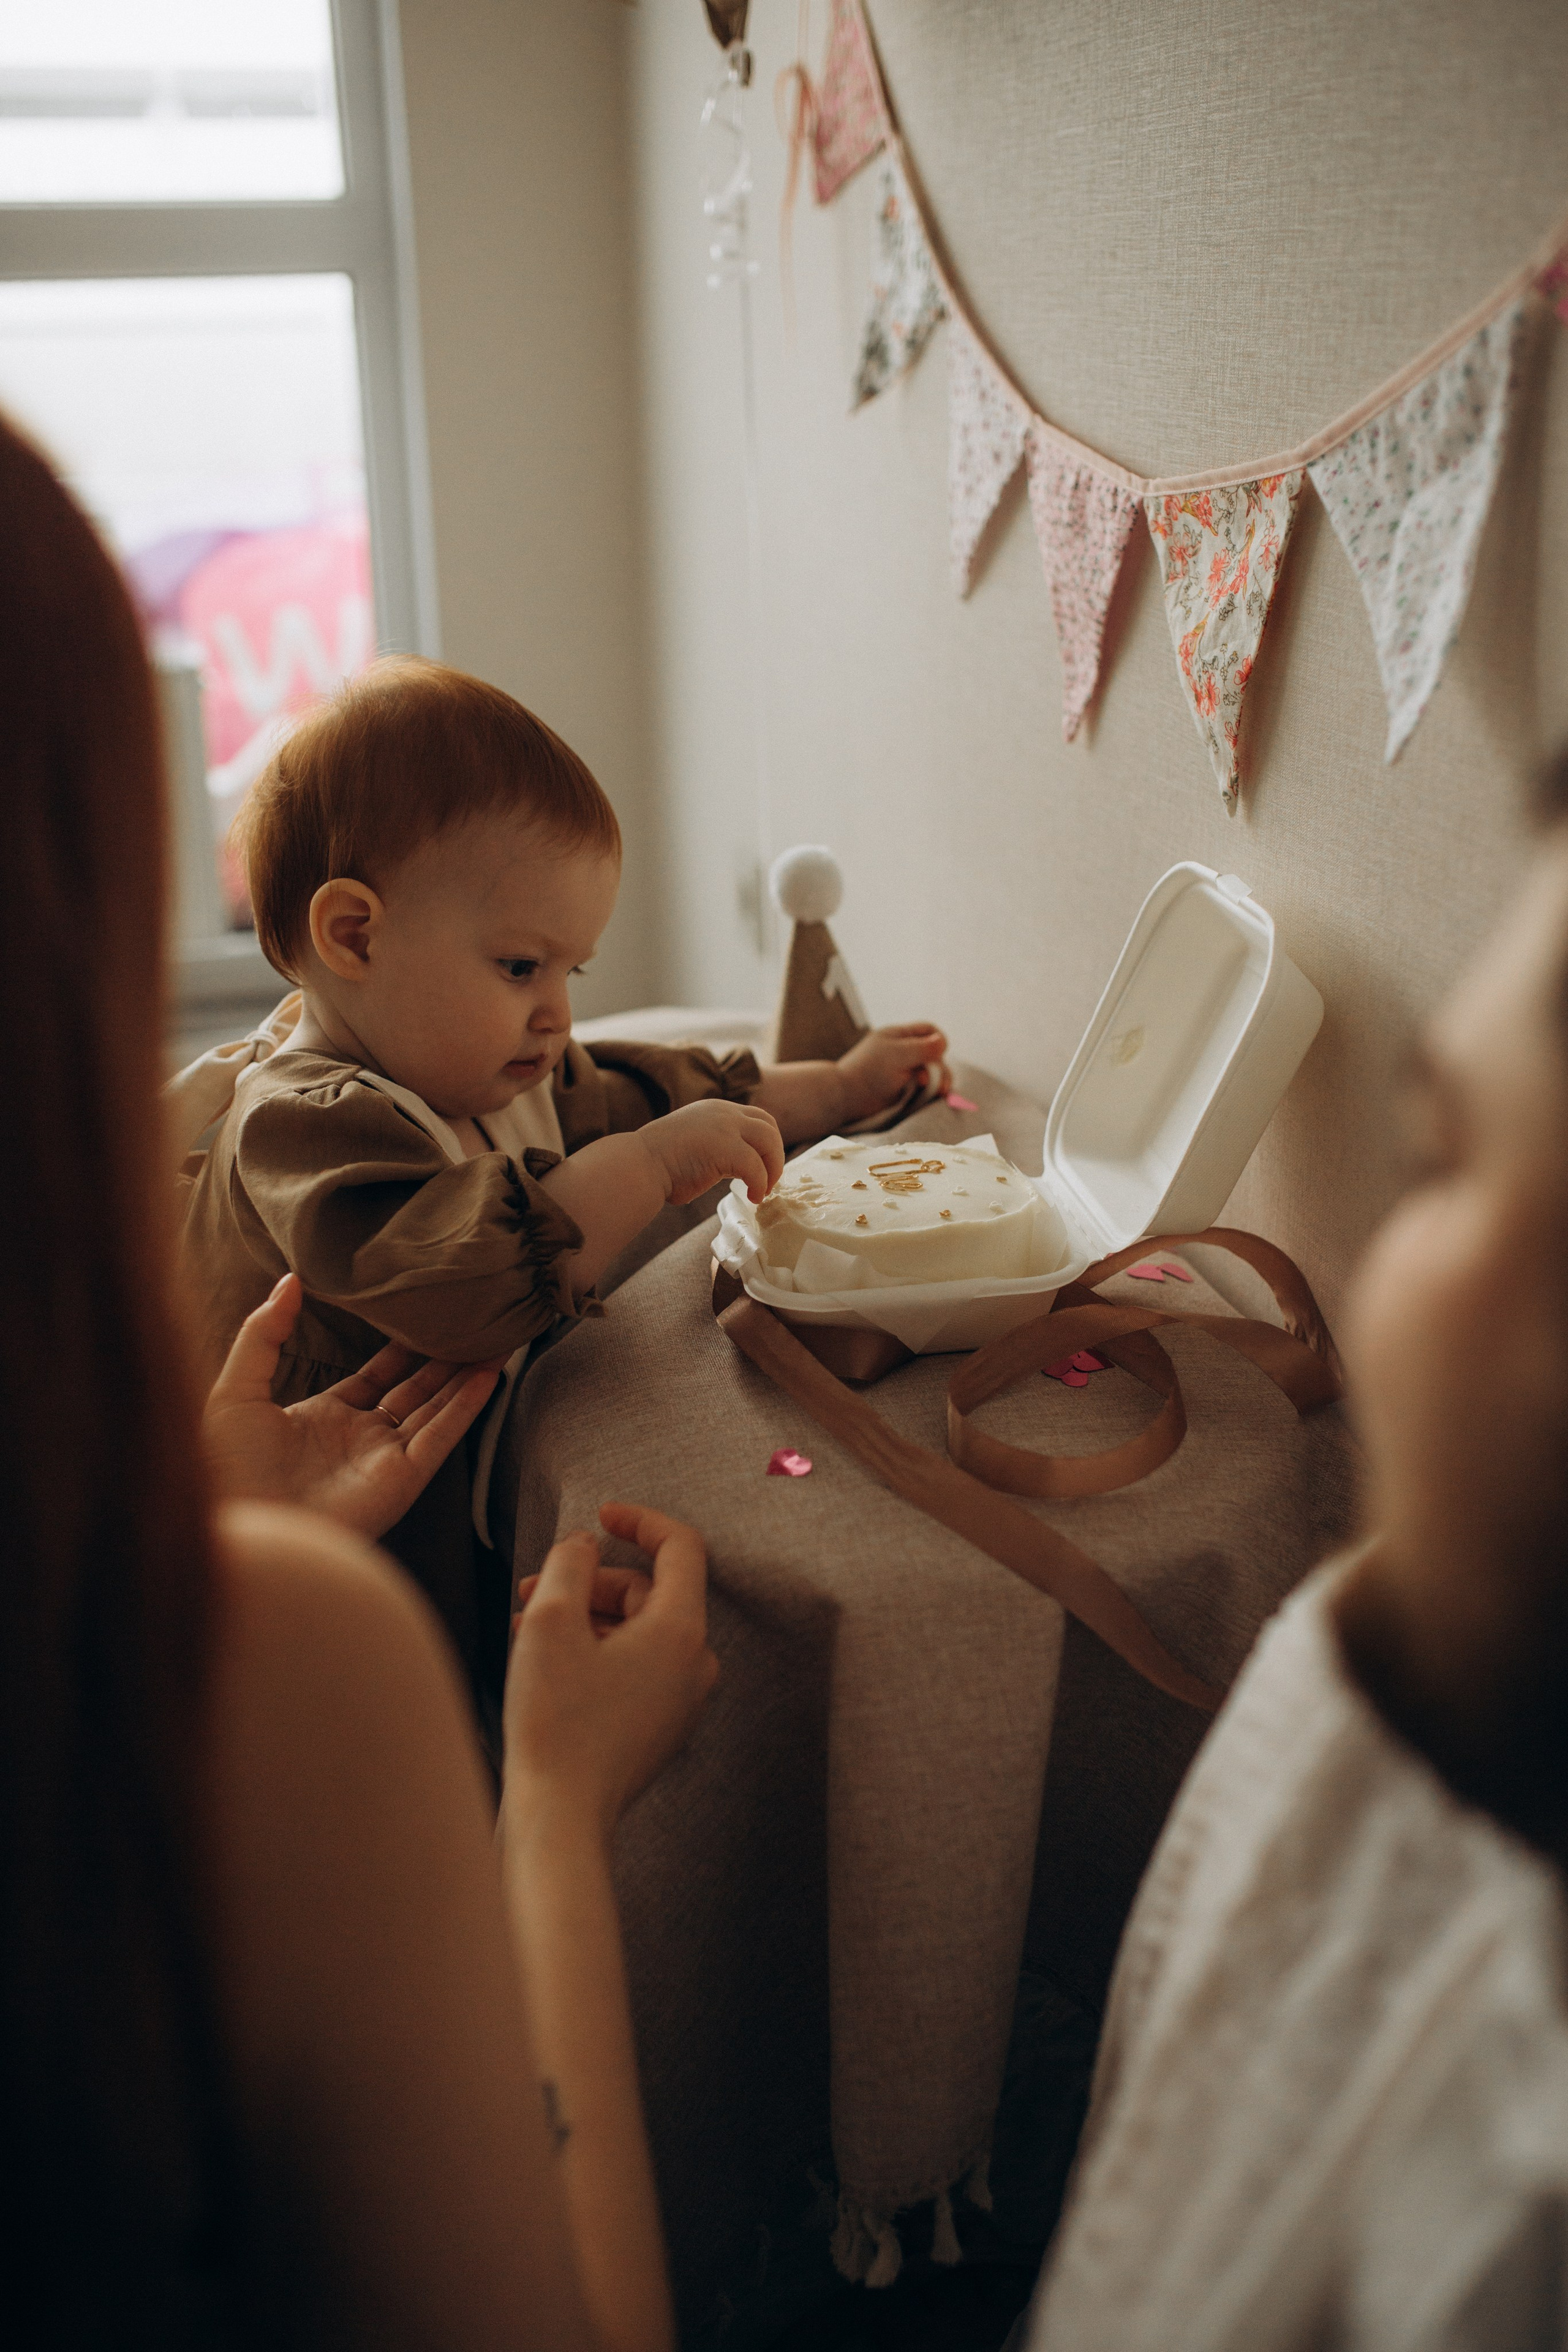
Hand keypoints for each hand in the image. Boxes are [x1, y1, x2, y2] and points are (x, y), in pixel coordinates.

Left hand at [203, 1272, 500, 1537]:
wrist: (244, 1521)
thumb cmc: (228, 1466)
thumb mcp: (236, 1389)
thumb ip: (263, 1333)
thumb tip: (290, 1279)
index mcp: (324, 1419)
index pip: (376, 1378)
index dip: (402, 1349)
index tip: (425, 1318)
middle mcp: (361, 1438)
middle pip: (416, 1391)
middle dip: (445, 1361)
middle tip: (474, 1326)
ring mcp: (385, 1458)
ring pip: (437, 1409)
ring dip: (467, 1377)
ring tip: (498, 1342)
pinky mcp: (403, 1478)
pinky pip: (442, 1435)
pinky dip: (466, 1406)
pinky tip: (488, 1375)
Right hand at [504, 1503, 718, 1839]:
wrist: (560, 1818)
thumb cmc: (555, 1724)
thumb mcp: (550, 1622)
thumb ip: (570, 1563)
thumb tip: (583, 1545)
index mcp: (681, 1632)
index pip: (680, 1548)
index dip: (640, 1520)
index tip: (602, 1514)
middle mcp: (694, 1664)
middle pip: (647, 1592)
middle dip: (588, 1581)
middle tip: (534, 1588)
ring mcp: (680, 1699)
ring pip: (635, 1630)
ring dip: (582, 1617)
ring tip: (526, 1625)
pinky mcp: (659, 1726)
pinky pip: (633, 1667)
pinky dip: (593, 1651)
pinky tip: (544, 1660)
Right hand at [637, 1098, 784, 1205]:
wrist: (639, 1165)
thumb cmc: (658, 1164)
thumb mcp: (693, 1142)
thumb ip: (715, 1145)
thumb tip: (732, 1167)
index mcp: (715, 1109)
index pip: (755, 1118)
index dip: (765, 1143)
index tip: (762, 1167)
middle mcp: (723, 1112)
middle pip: (769, 1127)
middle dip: (775, 1155)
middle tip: (769, 1181)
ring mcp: (725, 1126)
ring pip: (769, 1141)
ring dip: (772, 1169)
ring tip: (763, 1190)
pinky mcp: (726, 1147)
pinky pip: (757, 1167)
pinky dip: (760, 1184)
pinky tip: (752, 1197)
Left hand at [837, 1022, 949, 1123]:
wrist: (845, 1097)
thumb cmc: (869, 1072)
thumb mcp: (897, 1054)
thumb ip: (922, 1048)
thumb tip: (942, 1042)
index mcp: (899, 1036)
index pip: (929, 1031)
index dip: (939, 1042)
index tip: (938, 1056)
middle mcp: (903, 1051)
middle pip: (934, 1055)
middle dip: (940, 1069)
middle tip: (942, 1088)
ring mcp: (903, 1070)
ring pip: (931, 1073)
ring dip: (938, 1082)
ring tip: (938, 1094)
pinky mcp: (902, 1088)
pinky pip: (923, 1087)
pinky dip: (930, 1092)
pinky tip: (931, 1098)